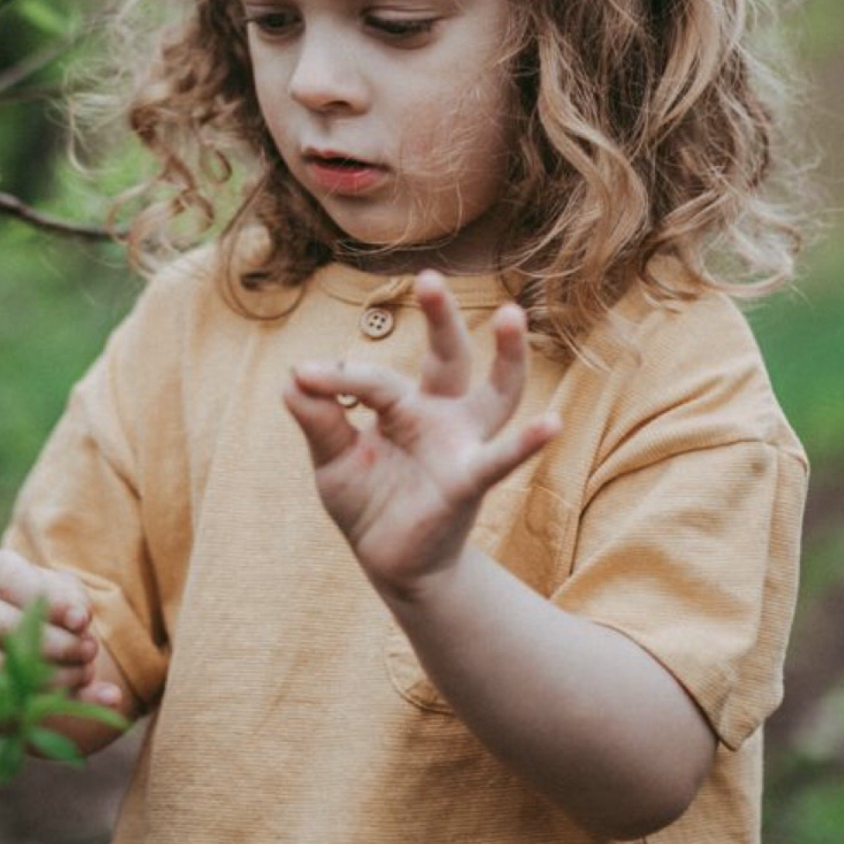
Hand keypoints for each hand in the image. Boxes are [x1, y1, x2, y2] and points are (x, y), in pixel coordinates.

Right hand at [0, 547, 122, 709]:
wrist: (19, 621)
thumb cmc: (45, 598)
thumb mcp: (64, 589)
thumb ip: (74, 601)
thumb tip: (80, 622)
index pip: (12, 583)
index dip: (50, 603)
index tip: (82, 621)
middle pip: (5, 628)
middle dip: (55, 643)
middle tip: (89, 649)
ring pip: (0, 667)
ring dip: (51, 675)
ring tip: (84, 671)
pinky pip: (2, 696)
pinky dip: (45, 702)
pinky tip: (78, 697)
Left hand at [283, 270, 558, 596]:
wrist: (393, 565)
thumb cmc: (369, 503)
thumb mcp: (332, 460)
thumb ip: (316, 420)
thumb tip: (291, 379)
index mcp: (404, 405)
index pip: (373, 380)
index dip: (336, 378)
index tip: (301, 376)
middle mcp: (440, 415)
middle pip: (448, 357)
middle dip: (441, 317)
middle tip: (428, 278)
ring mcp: (461, 446)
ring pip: (495, 394)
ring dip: (506, 356)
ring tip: (512, 316)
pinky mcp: (469, 481)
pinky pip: (500, 459)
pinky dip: (526, 443)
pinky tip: (552, 424)